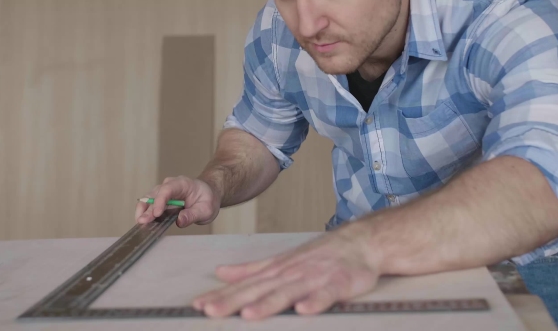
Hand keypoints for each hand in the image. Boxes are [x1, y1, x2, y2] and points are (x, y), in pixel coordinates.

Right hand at [135, 176, 220, 227]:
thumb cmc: (207, 200)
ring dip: (143, 211)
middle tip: (142, 221)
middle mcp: (170, 185)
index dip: (160, 201)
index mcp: (182, 184)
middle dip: (148, 209)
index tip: (157, 214)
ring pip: (149, 199)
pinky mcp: (160, 201)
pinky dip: (146, 214)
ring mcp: (163, 192)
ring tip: (140, 223)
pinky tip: (144, 223)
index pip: (167, 189)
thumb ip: (193, 215)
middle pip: (155, 195)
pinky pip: (150, 206)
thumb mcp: (206, 210)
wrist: (208, 195)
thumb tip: (180, 221)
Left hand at [192, 225, 380, 319]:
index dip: (222, 295)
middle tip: (211, 311)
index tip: (199, 306)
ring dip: (269, 303)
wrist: (359, 242)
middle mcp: (291, 273)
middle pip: (259, 290)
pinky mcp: (338, 284)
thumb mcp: (281, 260)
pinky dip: (315, 302)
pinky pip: (326, 295)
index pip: (244, 285)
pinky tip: (303, 310)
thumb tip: (221, 272)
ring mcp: (314, 278)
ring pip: (288, 292)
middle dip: (234, 301)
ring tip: (249, 315)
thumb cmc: (319, 255)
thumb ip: (251, 269)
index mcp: (276, 270)